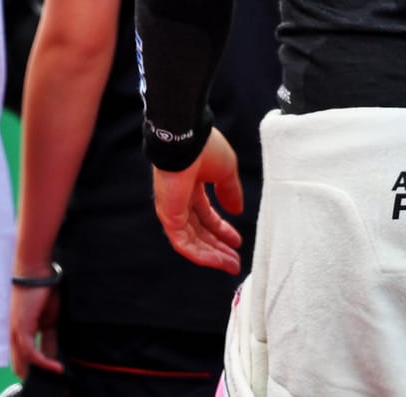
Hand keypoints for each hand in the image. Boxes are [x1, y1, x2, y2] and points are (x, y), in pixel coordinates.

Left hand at [9, 279, 61, 376]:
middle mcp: (15, 334)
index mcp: (21, 333)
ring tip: (57, 381)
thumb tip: (56, 359)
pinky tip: (57, 368)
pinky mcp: (21, 327)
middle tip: (52, 388)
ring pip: (24, 362)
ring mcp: (16, 331)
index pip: (24, 360)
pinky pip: (31, 352)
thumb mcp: (50, 322)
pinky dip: (44, 363)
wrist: (37, 272)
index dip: (35, 373)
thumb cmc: (44, 292)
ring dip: (41, 374)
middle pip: (20, 366)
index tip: (49, 382)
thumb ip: (50, 341)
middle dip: (35, 378)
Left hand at [152, 127, 245, 273]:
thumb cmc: (204, 148)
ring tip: (231, 265)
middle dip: (218, 246)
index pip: (205, 213)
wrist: (186, 139)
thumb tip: (236, 211)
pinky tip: (217, 261)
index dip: (221, 228)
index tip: (237, 241)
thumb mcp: (225, 171)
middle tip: (235, 261)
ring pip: (191, 239)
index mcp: (190, 183)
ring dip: (212, 254)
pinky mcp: (168, 215)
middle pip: (199, 229)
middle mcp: (179, 197)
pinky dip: (200, 254)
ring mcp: (172, 207)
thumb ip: (230, 192)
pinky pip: (183, 242)